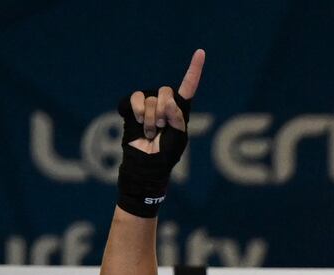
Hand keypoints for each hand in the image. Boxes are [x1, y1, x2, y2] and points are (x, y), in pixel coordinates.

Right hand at [117, 49, 202, 216]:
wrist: (145, 162)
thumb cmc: (165, 154)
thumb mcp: (178, 137)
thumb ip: (177, 118)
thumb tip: (167, 101)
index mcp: (180, 109)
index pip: (189, 86)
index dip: (194, 69)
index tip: (200, 52)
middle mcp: (165, 102)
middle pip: (166, 92)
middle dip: (164, 113)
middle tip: (161, 129)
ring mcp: (149, 102)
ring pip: (151, 98)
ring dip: (150, 119)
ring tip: (151, 132)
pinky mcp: (133, 105)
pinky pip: (135, 98)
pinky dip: (137, 112)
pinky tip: (139, 123)